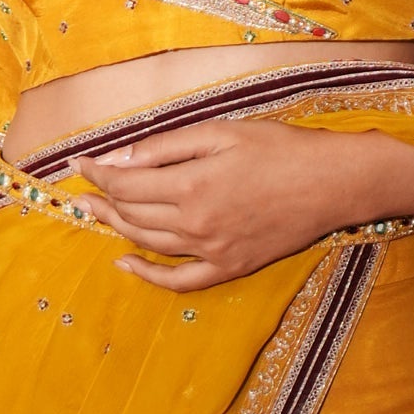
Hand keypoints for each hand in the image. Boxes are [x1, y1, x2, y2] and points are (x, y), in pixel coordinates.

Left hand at [82, 119, 413, 290]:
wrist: (333, 183)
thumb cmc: (281, 148)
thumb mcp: (221, 132)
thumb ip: (166, 148)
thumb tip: (119, 160)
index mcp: (191, 184)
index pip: (125, 183)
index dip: (97, 173)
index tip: (80, 162)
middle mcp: (196, 223)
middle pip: (131, 215)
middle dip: (100, 201)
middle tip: (83, 190)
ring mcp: (213, 250)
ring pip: (149, 243)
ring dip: (116, 229)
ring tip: (96, 215)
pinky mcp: (230, 266)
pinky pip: (181, 281)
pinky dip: (149, 276)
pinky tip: (126, 264)